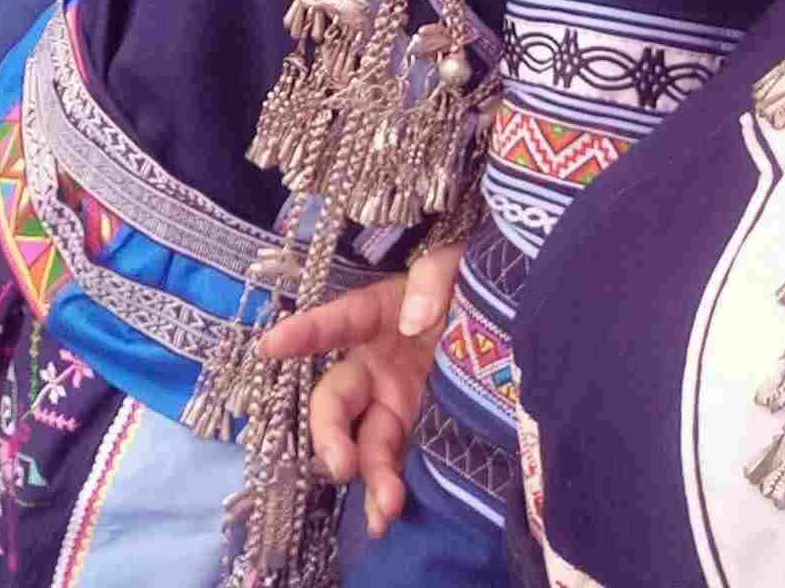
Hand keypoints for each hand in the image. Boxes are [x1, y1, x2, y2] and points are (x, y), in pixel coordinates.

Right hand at [258, 240, 463, 539]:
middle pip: (336, 398)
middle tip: (340, 465)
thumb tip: (412, 320)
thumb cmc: (472, 285)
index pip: (336, 321)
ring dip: (366, 475)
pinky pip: (392, 462)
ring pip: (363, 441)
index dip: (304, 333)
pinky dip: (386, 491)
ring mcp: (392, 400)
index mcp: (378, 315)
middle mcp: (374, 362)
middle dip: (330, 432)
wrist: (515, 328)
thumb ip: (434, 279)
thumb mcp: (457, 267)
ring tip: (383, 511)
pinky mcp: (414, 430)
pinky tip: (386, 518)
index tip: (269, 345)